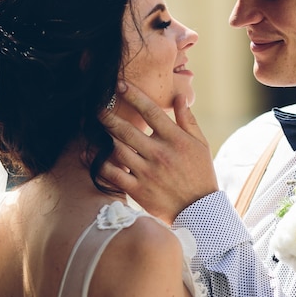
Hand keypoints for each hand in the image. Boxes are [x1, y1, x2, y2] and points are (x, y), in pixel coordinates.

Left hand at [100, 82, 218, 223]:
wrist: (200, 210)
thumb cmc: (200, 173)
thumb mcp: (200, 144)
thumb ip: (188, 120)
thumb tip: (179, 97)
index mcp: (175, 140)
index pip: (151, 111)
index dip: (133, 95)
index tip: (119, 85)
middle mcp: (159, 154)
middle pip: (127, 130)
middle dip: (108, 116)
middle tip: (97, 107)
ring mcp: (147, 173)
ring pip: (117, 149)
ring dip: (104, 137)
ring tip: (95, 128)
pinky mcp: (138, 190)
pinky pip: (113, 174)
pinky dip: (102, 163)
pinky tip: (95, 155)